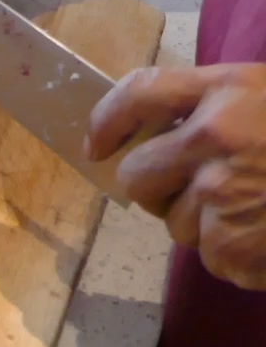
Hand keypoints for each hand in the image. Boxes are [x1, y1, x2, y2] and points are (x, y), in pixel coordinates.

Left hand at [85, 64, 265, 289]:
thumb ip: (216, 107)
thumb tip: (153, 136)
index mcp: (228, 91)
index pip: (138, 93)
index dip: (107, 121)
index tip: (97, 144)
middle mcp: (215, 138)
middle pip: (135, 175)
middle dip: (156, 187)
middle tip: (198, 187)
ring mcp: (220, 196)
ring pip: (172, 223)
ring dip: (203, 223)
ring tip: (260, 209)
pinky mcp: (232, 246)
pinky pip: (210, 256)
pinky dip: (236, 254)